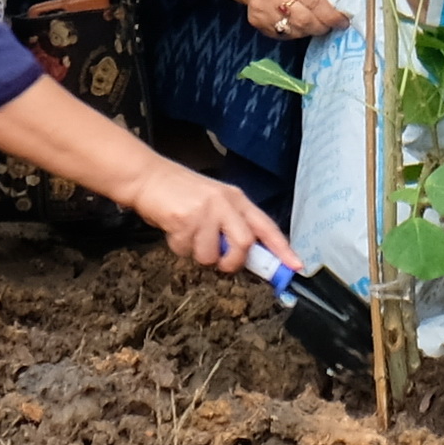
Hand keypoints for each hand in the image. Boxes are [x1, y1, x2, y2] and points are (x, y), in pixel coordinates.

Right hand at [125, 157, 295, 275]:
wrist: (148, 177)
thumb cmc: (181, 194)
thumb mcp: (214, 202)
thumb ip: (232, 224)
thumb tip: (248, 256)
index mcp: (237, 199)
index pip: (266, 226)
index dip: (282, 248)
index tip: (295, 267)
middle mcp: (225, 203)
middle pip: (244, 244)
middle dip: (232, 262)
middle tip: (221, 262)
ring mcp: (205, 210)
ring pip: (212, 255)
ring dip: (199, 255)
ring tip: (189, 237)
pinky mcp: (184, 219)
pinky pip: (187, 251)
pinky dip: (179, 249)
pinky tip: (174, 231)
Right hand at [227, 0, 350, 44]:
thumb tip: (340, 3)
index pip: (314, 1)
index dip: (331, 15)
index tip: (342, 21)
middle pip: (304, 20)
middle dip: (322, 26)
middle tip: (331, 24)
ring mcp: (262, 7)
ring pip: (294, 30)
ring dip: (310, 30)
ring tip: (315, 22)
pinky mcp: (256, 19)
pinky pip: (282, 34)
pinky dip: (295, 32)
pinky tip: (298, 23)